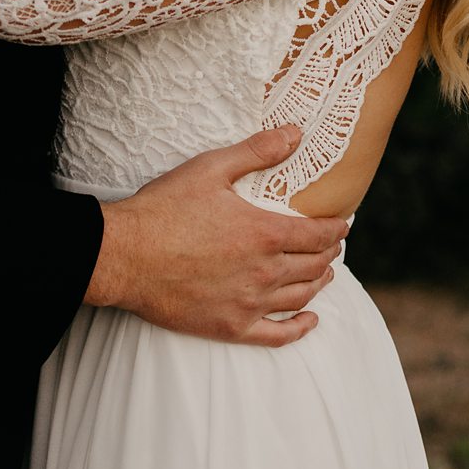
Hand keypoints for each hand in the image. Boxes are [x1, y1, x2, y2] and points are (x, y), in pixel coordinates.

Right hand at [86, 127, 349, 347]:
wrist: (125, 256)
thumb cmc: (165, 208)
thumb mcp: (210, 168)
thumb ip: (256, 151)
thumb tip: (295, 133)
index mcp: (263, 232)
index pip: (317, 234)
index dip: (336, 229)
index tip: (343, 223)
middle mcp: (263, 272)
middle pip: (313, 266)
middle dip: (329, 253)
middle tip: (333, 245)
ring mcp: (248, 303)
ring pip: (300, 297)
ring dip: (319, 283)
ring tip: (325, 273)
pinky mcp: (230, 327)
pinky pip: (276, 335)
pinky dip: (299, 328)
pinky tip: (309, 321)